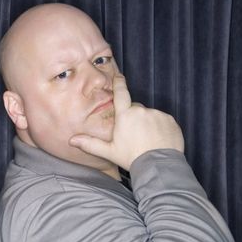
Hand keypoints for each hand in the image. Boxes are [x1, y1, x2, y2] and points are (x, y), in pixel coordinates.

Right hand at [69, 74, 183, 170]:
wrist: (158, 166)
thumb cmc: (132, 158)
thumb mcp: (109, 151)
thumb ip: (90, 144)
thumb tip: (71, 140)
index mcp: (125, 115)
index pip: (121, 93)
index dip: (119, 83)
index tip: (119, 76)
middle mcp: (141, 111)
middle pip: (135, 108)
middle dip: (133, 117)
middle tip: (132, 134)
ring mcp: (157, 114)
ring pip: (149, 115)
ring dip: (146, 123)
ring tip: (146, 139)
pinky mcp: (170, 120)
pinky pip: (162, 120)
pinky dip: (159, 127)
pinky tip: (157, 139)